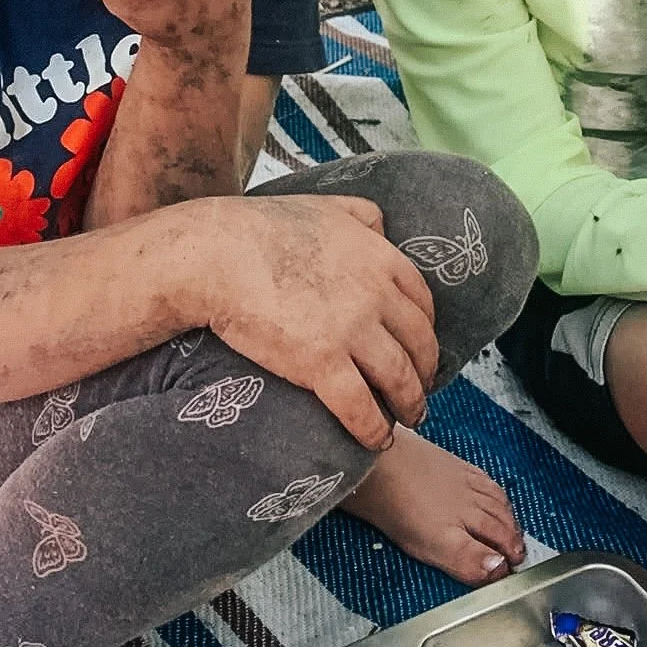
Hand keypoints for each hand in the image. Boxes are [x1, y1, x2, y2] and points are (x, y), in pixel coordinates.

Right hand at [186, 195, 438, 448]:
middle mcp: (375, 295)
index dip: (428, 330)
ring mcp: (351, 331)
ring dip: (410, 404)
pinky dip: (374, 429)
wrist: (217, 254)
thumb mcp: (324, 205)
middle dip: (426, 372)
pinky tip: (378, 440)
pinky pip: (360, 407)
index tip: (423, 347)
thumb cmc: (262, 228)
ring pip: (399, 379)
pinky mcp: (321, 364)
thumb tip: (383, 225)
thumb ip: (361, 213)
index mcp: (379, 257)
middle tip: (422, 388)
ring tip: (409, 418)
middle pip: (419, 344)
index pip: (423, 302)